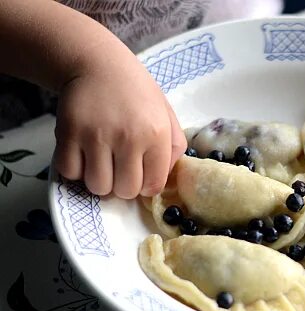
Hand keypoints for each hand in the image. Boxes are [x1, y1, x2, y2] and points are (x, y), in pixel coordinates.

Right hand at [53, 42, 186, 198]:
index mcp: (156, 134)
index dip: (147, 186)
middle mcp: (127, 137)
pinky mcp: (68, 133)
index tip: (142, 175)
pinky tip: (84, 155)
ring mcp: (95, 135)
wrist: (99, 63)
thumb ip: (173, 149)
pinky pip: (70, 173)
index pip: (153, 185)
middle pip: (125, 191)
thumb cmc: (137, 93)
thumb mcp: (167, 116)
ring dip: (100, 180)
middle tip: (121, 168)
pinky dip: (76, 170)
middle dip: (124, 186)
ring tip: (103, 162)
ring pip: (98, 187)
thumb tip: (162, 181)